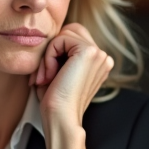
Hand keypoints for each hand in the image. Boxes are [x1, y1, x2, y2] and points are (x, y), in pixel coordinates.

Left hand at [30, 23, 113, 148]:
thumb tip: (48, 36)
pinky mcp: (89, 51)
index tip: (46, 78)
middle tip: (45, 75)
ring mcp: (99, 53)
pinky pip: (60, 39)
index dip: (55, 53)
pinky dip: (49, 55)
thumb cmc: (55, 101)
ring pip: (64, 34)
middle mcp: (103, 57)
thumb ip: (60, 53)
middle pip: (70, 31)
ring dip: (50, 54)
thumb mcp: (59, 71)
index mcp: (99, 63)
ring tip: (48, 76)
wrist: (61, 118)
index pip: (72, 38)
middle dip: (53, 49)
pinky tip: (51, 74)